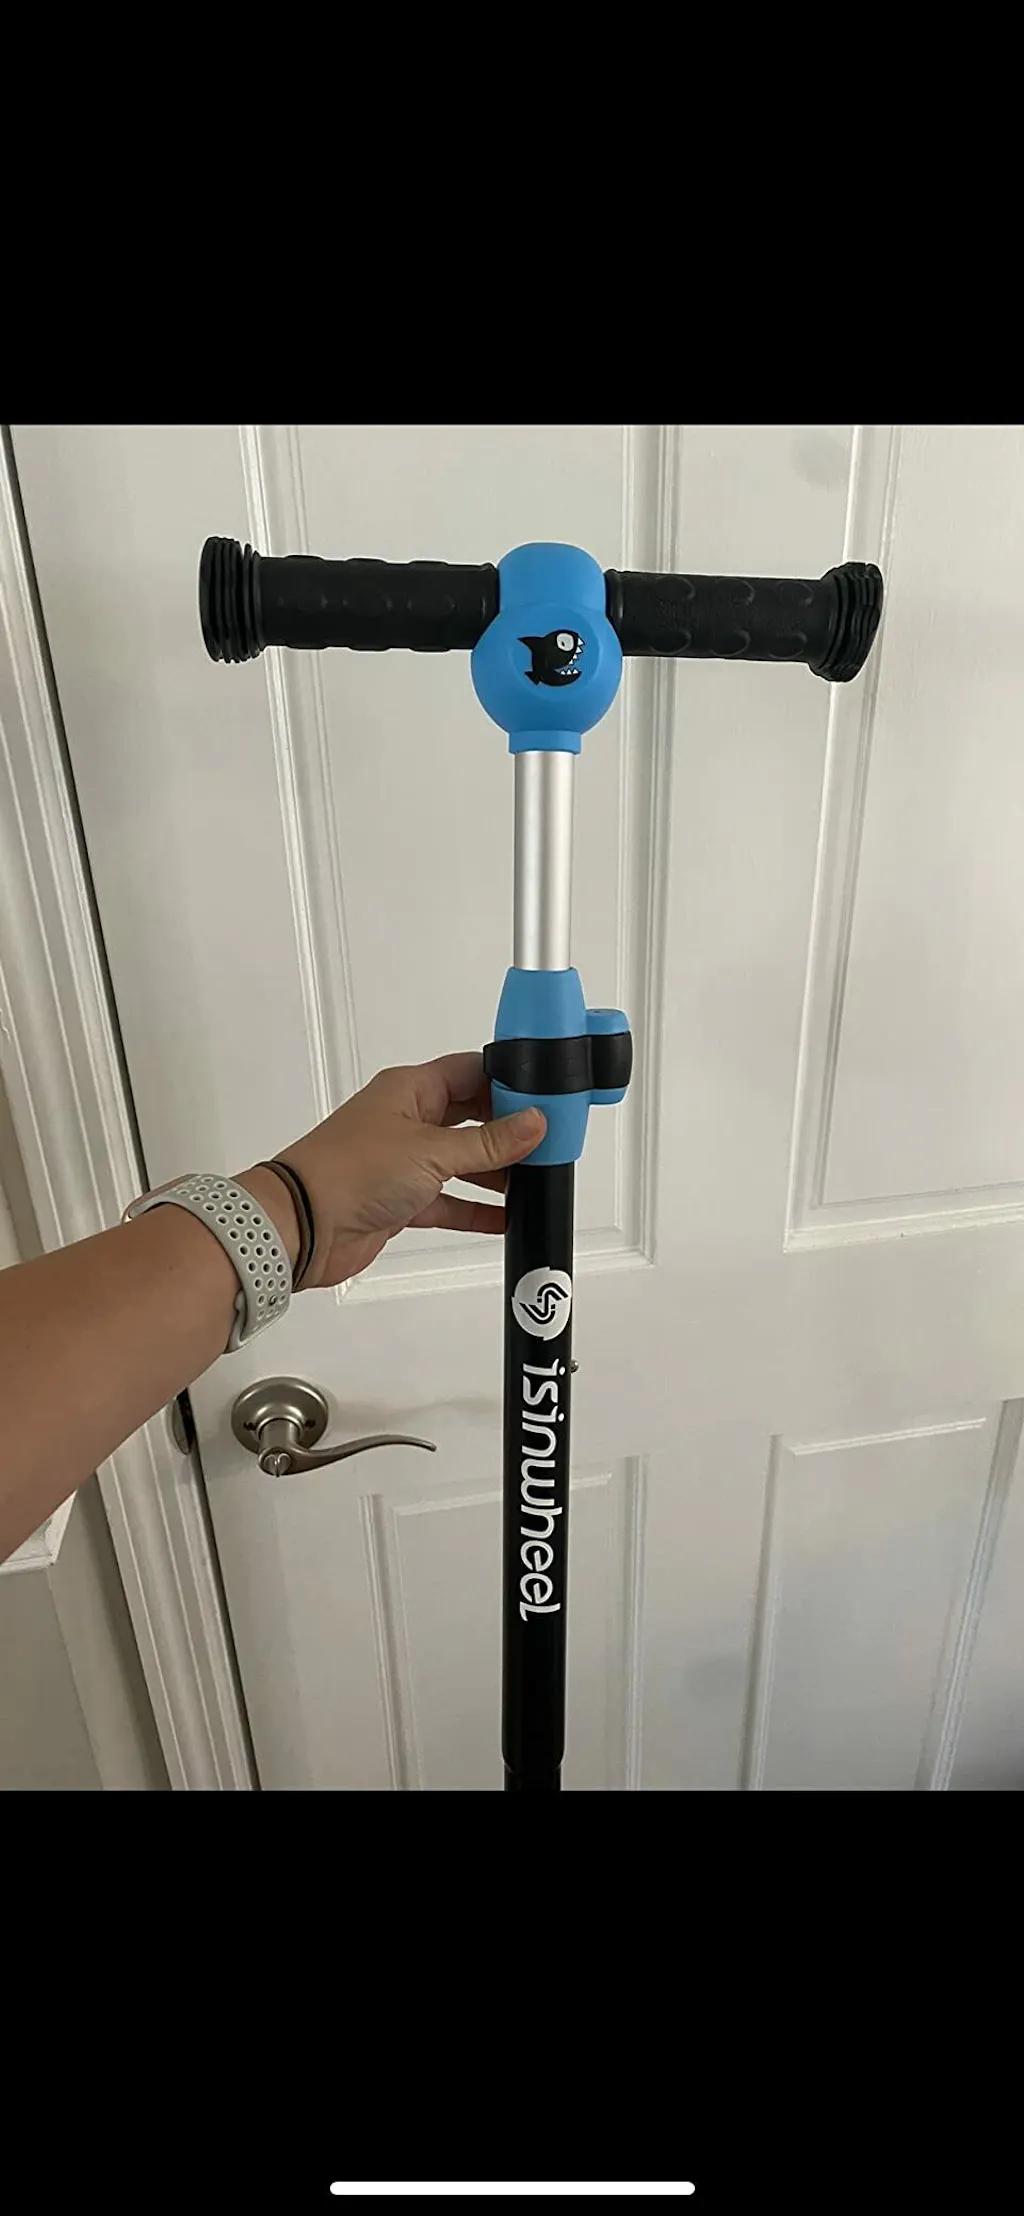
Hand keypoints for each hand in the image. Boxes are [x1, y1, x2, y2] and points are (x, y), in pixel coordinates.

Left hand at [258, 1053, 544, 1289]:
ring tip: (532, 1182)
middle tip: (546, 1144)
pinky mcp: (400, 1200)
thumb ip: (488, 1142)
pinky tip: (503, 1218)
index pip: (471, 1073)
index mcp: (410, 1089)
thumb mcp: (432, 1151)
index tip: (544, 1099)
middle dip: (507, 1131)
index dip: (509, 1083)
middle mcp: (407, 1120)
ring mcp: (403, 1162)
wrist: (301, 1225)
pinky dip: (474, 1209)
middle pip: (471, 1118)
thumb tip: (533, 1123)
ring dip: (494, 1173)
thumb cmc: (348, 1172)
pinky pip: (448, 1201)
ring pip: (462, 1161)